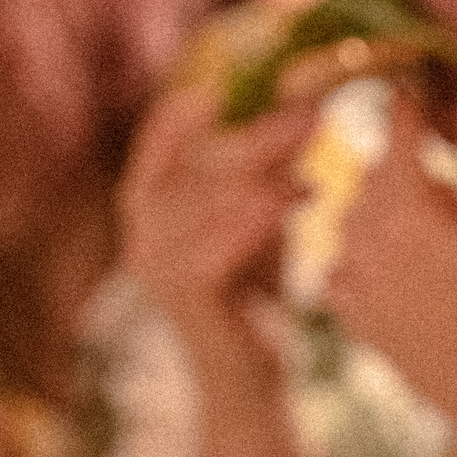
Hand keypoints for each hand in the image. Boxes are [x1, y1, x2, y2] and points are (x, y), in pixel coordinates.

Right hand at [119, 68, 321, 380]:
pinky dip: (253, 221)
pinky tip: (295, 201)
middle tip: (310, 113)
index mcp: (147, 206)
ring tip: (316, 153)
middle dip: (255, 135)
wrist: (251, 375)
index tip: (227, 81)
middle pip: (192, 165)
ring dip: (264, 172)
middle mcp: (141, 232)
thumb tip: (307, 109)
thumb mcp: (256, 218)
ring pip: (204, 201)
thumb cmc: (255, 290)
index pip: (157, 142)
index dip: (187, 110)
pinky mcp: (184, 297)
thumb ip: (264, 173)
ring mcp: (155, 267)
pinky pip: (213, 247)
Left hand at [325, 82, 456, 456]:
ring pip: (352, 219)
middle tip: (444, 163)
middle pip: (371, 176)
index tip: (419, 86)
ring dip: (382, 206)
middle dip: (403, 162)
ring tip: (431, 218)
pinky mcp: (361, 324)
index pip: (396, 135)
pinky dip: (361, 256)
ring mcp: (359, 289)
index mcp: (409, 217)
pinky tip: (395, 265)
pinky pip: (340, 270)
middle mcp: (369, 248)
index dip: (411, 107)